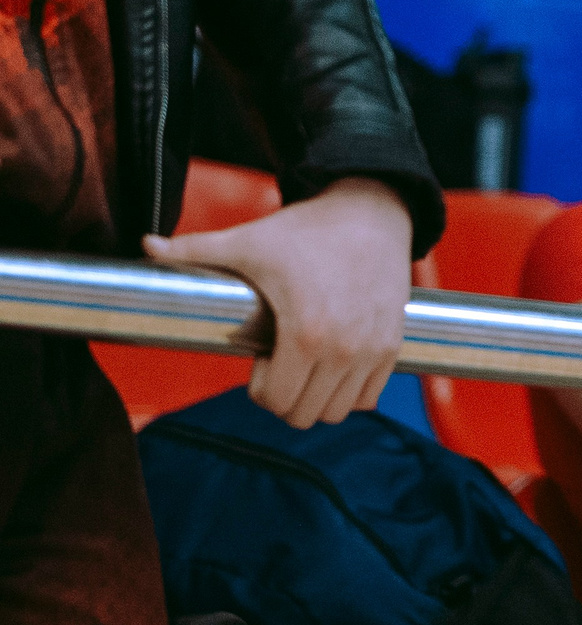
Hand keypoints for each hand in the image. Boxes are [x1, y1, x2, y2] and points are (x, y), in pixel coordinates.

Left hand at [144, 177, 412, 428]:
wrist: (371, 211)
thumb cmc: (307, 229)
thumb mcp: (248, 240)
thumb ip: (193, 249)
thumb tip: (145, 246)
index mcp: (306, 334)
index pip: (276, 401)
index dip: (259, 387)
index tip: (261, 355)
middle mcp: (344, 349)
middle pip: (305, 414)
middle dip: (285, 396)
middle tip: (281, 361)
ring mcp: (373, 349)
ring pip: (337, 411)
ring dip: (318, 397)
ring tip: (308, 363)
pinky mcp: (394, 344)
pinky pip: (369, 396)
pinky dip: (351, 390)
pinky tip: (336, 363)